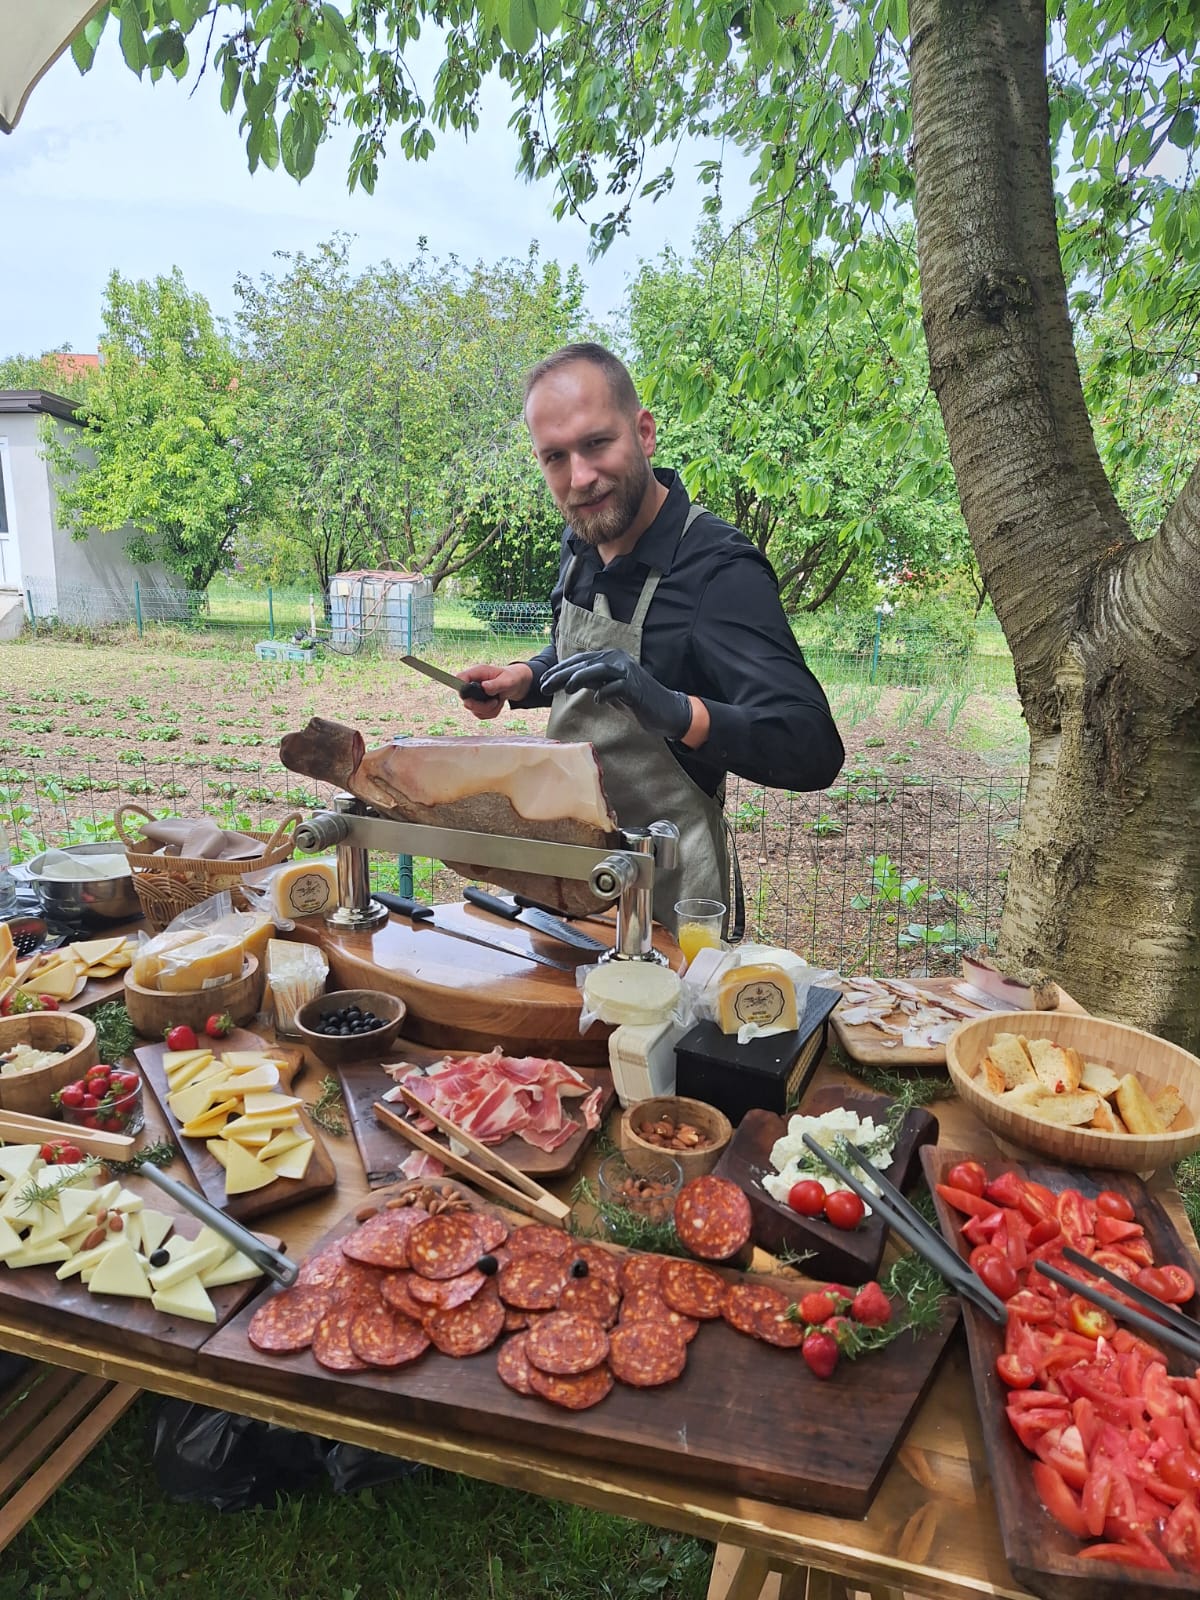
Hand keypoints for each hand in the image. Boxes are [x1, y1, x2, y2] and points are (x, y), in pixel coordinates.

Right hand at [457, 663, 531, 720]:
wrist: (515, 685)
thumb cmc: (511, 678)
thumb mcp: (507, 680)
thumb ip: (496, 684)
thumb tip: (484, 687)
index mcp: (477, 673)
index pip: (460, 678)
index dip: (463, 687)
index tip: (477, 694)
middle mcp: (472, 684)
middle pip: (466, 700)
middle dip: (482, 706)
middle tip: (495, 701)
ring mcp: (473, 696)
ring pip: (474, 710)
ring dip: (489, 710)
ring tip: (498, 701)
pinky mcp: (478, 706)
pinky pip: (481, 715)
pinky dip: (491, 713)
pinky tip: (497, 704)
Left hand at [538, 648, 692, 740]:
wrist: (665, 710)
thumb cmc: (635, 700)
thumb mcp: (609, 688)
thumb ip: (593, 681)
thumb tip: (568, 681)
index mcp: (610, 658)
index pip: (579, 661)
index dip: (560, 670)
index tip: (543, 682)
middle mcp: (617, 660)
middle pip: (584, 664)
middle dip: (562, 674)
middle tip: (545, 686)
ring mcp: (627, 672)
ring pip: (598, 670)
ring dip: (579, 678)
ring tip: (564, 688)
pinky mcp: (636, 687)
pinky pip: (616, 687)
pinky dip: (606, 693)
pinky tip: (598, 700)